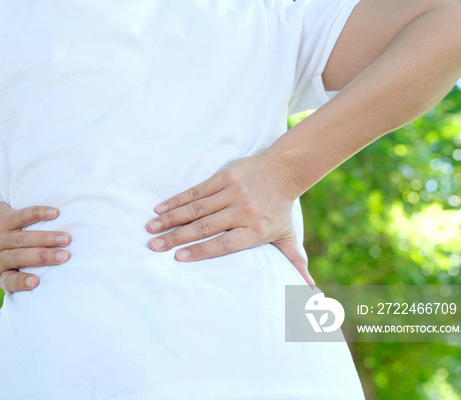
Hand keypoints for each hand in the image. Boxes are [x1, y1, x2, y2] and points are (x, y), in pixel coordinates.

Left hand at [0, 200, 71, 292]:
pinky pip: (22, 216)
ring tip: (66, 238)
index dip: (21, 282)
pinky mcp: (4, 218)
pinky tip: (55, 213)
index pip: (9, 281)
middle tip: (65, 256)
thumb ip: (20, 273)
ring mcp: (0, 236)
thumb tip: (54, 281)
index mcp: (0, 272)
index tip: (36, 282)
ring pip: (23, 238)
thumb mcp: (1, 268)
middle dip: (44, 257)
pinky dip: (39, 213)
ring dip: (46, 238)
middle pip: (21, 257)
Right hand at [145, 154, 314, 286]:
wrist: (284, 170)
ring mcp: (232, 193)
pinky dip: (177, 200)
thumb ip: (295, 262)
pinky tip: (160, 207)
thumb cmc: (281, 208)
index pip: (224, 244)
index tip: (178, 257)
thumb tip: (311, 291)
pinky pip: (197, 191)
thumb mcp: (287, 236)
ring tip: (150, 228)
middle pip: (204, 227)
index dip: (201, 251)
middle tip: (153, 247)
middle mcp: (243, 212)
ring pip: (196, 209)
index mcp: (255, 230)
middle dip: (176, 237)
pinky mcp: (224, 177)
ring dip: (170, 219)